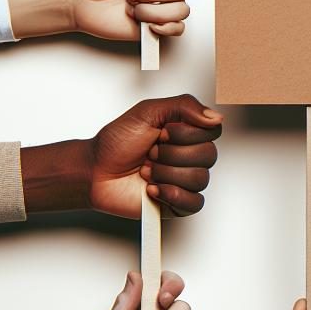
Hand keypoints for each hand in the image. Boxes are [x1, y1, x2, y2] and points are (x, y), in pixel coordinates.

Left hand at [88, 95, 221, 217]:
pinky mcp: (178, 203)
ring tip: (146, 171)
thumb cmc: (117, 142)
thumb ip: (184, 106)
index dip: (186, 134)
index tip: (161, 133)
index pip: (212, 131)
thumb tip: (216, 117)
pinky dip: (172, 195)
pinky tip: (152, 189)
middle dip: (172, 154)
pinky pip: (195, 203)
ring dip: (166, 174)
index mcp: (188, 132)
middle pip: (209, 156)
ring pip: (200, 179)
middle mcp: (190, 155)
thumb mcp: (148, 111)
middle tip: (150, 153)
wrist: (94, 171)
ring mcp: (185, 180)